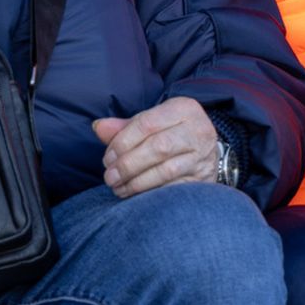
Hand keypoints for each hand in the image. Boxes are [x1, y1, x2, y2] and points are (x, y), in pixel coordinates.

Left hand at [92, 97, 218, 197]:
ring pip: (165, 170)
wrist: (205, 150)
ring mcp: (203, 156)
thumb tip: (98, 127)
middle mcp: (198, 130)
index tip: (107, 158)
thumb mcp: (152, 122)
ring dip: (136, 182)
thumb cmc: (171, 133)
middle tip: (110, 176)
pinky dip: (151, 193)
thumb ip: (125, 126)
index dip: (122, 142)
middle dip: (128, 164)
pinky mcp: (203, 179)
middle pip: (157, 147)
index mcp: (184, 108)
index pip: (147, 124)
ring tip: (118, 187)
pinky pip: (173, 189)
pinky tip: (135, 196)